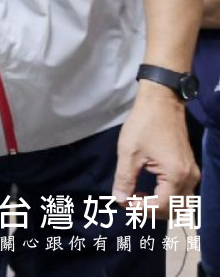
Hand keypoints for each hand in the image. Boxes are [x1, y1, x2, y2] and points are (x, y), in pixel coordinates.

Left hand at [112, 83, 198, 216]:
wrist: (161, 103)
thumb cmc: (143, 125)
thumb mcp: (128, 152)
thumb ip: (124, 179)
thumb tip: (120, 200)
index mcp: (176, 175)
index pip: (161, 206)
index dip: (141, 209)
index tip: (124, 201)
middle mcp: (189, 178)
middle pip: (174, 209)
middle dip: (150, 210)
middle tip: (130, 200)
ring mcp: (192, 173)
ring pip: (180, 203)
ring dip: (159, 205)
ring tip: (138, 195)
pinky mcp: (189, 168)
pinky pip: (181, 192)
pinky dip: (166, 197)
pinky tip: (148, 188)